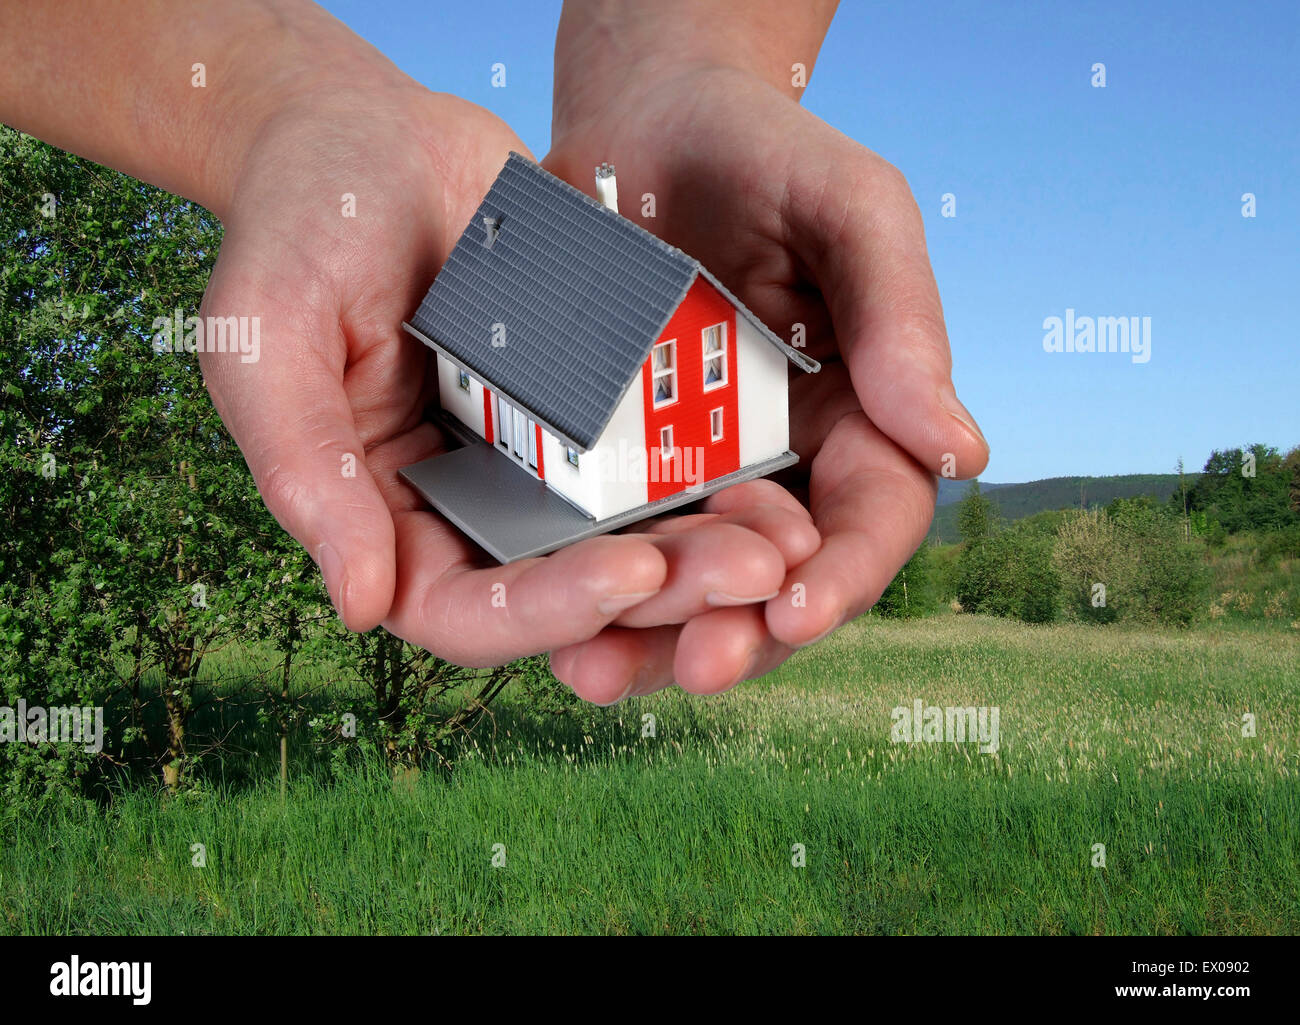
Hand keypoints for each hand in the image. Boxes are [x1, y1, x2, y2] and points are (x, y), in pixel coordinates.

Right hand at [198, 72, 819, 666]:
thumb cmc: (296, 230)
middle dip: (662, 590)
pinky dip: (715, 477)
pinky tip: (776, 473)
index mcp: (389, 520)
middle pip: (570, 591)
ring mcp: (537, 464)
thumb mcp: (271, 345)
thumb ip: (308, 473)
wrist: (369, 134)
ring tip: (783, 537)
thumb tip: (364, 604)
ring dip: (707, 549)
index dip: (550, 611)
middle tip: (753, 569)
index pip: (468, 611)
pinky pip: (659, 461)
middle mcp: (471, 510)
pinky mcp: (593, 412)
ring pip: (629, 537)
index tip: (632, 568)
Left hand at [545, 63, 988, 700]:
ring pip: (685, 584)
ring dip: (652, 641)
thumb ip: (902, 323)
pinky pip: (601, 545)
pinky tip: (554, 630)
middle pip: (776, 578)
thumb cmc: (763, 149)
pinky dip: (582, 594)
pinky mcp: (608, 466)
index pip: (872, 515)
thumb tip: (964, 454)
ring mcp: (689, 471)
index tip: (799, 610)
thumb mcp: (849, 212)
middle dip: (743, 630)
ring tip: (601, 674)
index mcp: (857, 417)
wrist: (639, 121)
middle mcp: (778, 463)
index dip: (846, 572)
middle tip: (700, 665)